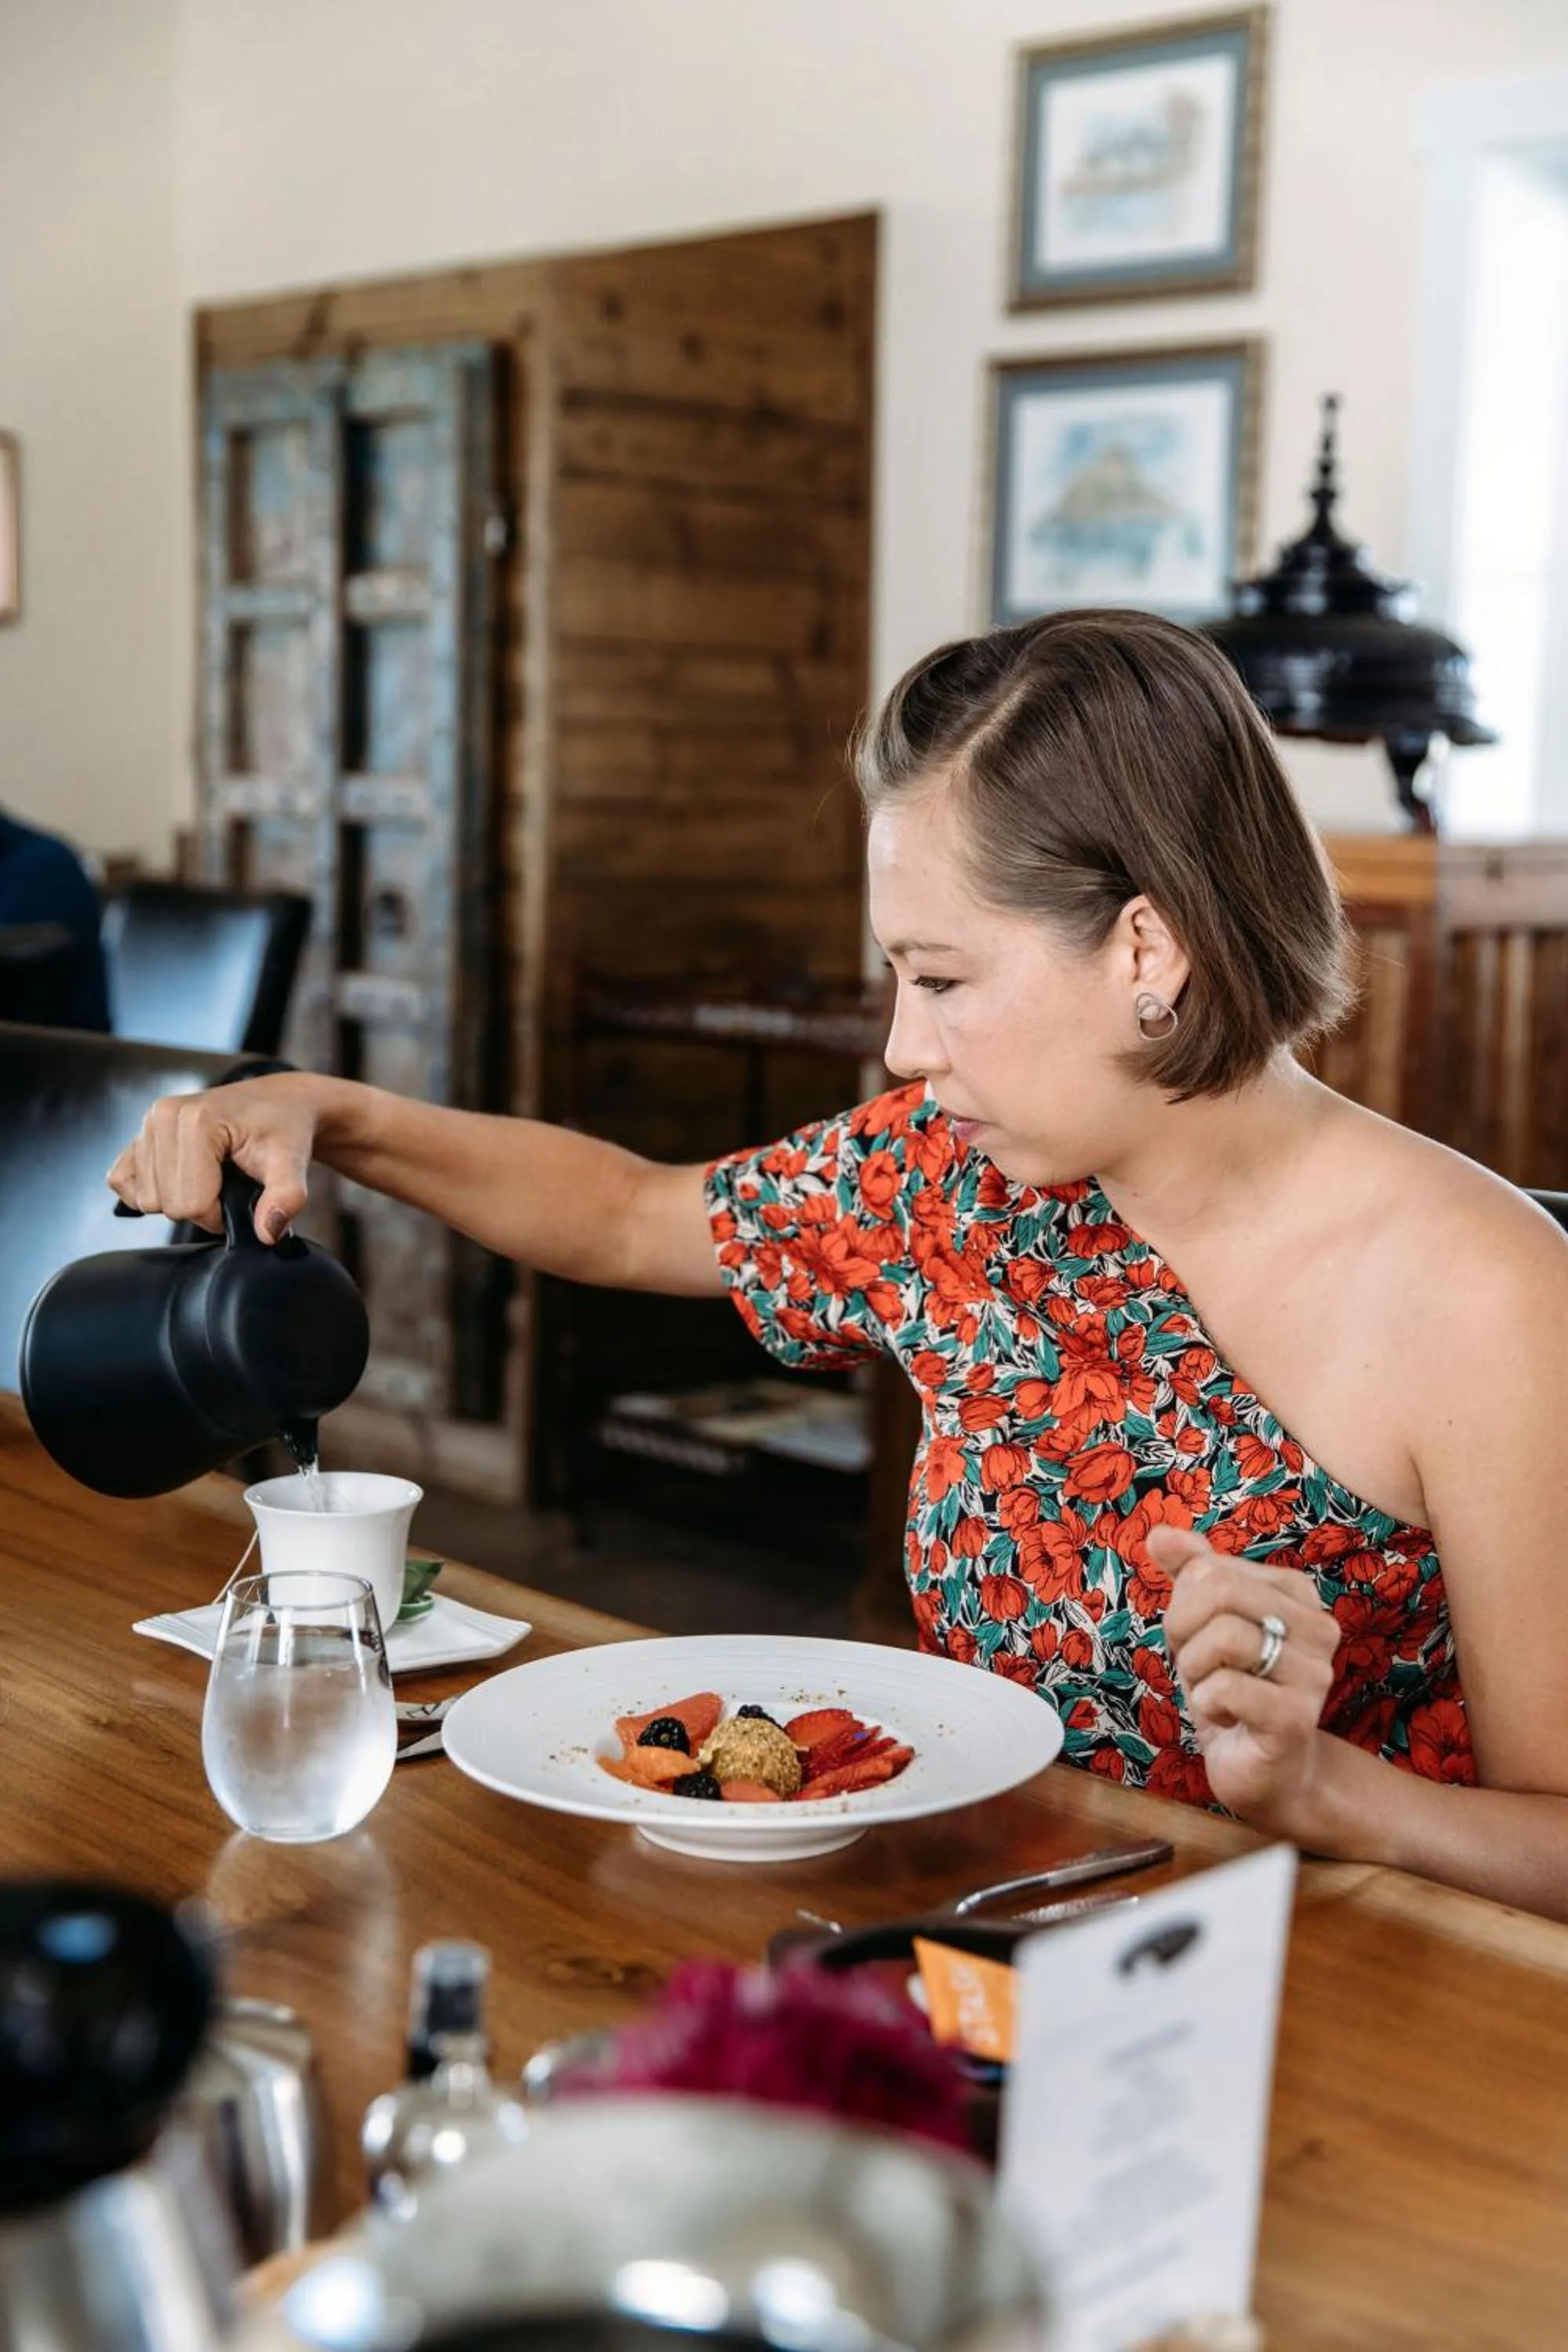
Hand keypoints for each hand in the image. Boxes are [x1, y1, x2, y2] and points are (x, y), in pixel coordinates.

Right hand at [106, 1074, 319, 1242]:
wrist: (277, 1104)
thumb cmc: (284, 1128)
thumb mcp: (292, 1161)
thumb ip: (286, 1197)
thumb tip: (268, 1233)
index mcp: (197, 1120)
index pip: (191, 1204)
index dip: (220, 1213)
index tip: (241, 1193)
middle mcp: (163, 1116)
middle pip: (165, 1204)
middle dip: (201, 1208)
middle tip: (229, 1184)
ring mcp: (145, 1125)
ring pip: (145, 1199)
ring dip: (180, 1200)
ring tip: (211, 1176)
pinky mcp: (136, 1137)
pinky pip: (123, 1182)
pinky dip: (151, 1191)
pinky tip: (182, 1178)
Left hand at [1149, 1522, 1340, 1838]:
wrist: (1264, 1769)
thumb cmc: (1232, 1689)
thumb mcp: (1202, 1625)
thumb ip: (1188, 1573)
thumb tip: (1160, 1534)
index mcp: (1296, 1593)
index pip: (1213, 1568)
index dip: (1185, 1606)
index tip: (1200, 1639)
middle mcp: (1317, 1626)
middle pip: (1219, 1591)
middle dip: (1184, 1631)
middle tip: (1198, 1665)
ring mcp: (1314, 1673)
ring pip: (1222, 1637)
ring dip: (1196, 1671)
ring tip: (1215, 1691)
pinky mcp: (1297, 1717)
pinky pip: (1226, 1687)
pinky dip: (1207, 1704)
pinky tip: (1227, 1718)